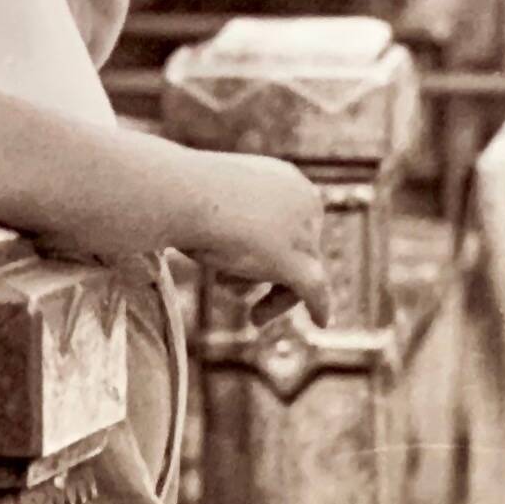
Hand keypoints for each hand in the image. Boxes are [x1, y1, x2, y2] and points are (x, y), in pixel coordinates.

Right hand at [182, 153, 332, 328]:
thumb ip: (229, 219)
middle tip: (247, 301)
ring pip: (306, 274)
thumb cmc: (185, 195)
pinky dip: (319, 306)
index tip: (250, 268)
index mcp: (287, 180)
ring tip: (251, 315)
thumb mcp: (211, 202)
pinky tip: (322, 322)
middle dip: (269, 277)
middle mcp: (305, 202)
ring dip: (277, 299)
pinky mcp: (297, 263)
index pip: (292, 224)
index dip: (271, 251)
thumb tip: (227, 242)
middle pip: (300, 250)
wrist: (182, 194)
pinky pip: (316, 291)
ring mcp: (304, 233)